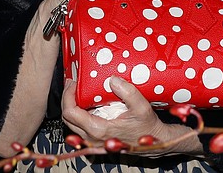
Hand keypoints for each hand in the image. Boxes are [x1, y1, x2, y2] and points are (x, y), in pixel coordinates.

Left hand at [61, 78, 201, 156]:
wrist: (155, 142)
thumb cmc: (148, 127)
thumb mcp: (142, 108)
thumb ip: (128, 92)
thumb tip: (113, 79)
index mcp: (99, 129)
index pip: (70, 112)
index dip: (68, 95)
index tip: (73, 82)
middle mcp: (93, 137)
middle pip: (67, 118)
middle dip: (67, 99)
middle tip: (73, 84)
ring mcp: (94, 140)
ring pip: (72, 124)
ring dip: (72, 106)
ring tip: (78, 90)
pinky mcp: (97, 139)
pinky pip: (80, 127)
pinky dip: (79, 113)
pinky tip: (87, 102)